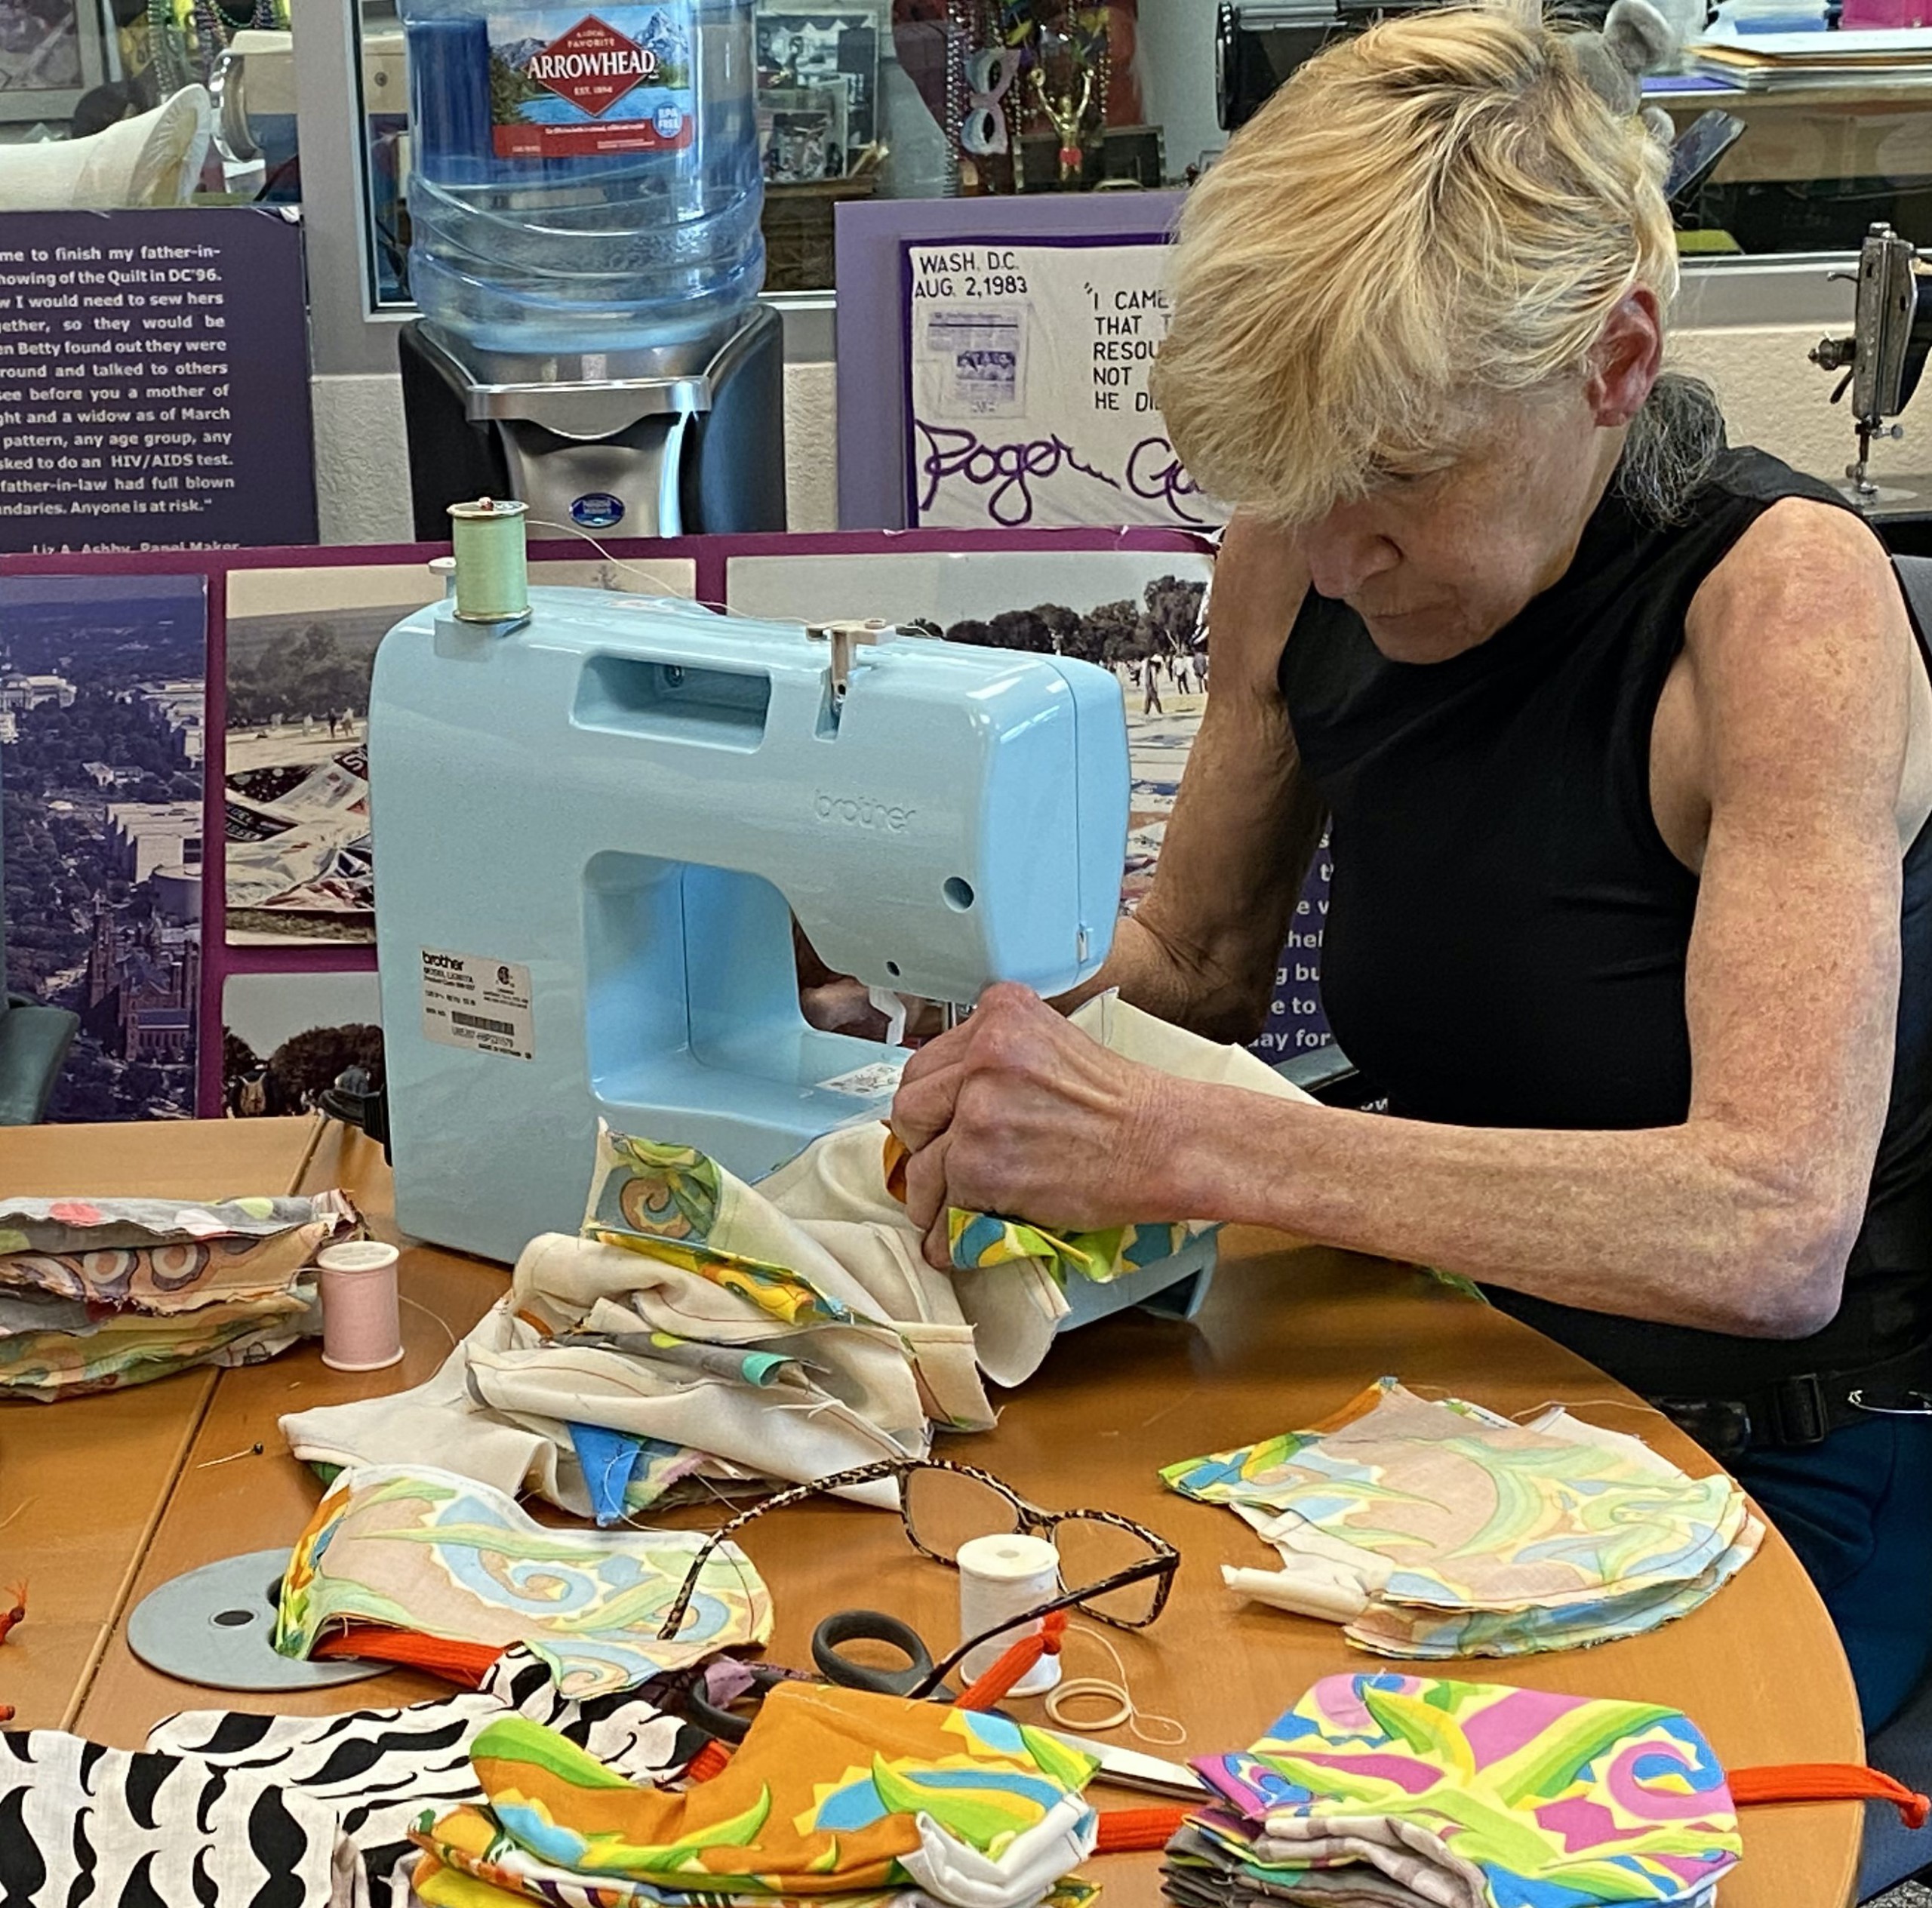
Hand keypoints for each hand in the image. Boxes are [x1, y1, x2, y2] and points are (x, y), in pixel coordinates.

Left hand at [887, 984, 1186, 1270]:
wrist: (1167, 1143)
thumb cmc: (1123, 1104)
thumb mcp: (1053, 1046)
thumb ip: (996, 1060)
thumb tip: (943, 1104)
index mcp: (1000, 1013)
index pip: (929, 1062)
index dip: (933, 1103)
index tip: (941, 1127)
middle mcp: (983, 1053)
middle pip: (910, 1106)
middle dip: (922, 1144)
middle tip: (944, 1166)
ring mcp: (978, 1110)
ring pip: (919, 1164)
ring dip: (931, 1196)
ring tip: (951, 1212)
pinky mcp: (981, 1166)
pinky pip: (942, 1207)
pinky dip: (947, 1233)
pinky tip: (959, 1239)